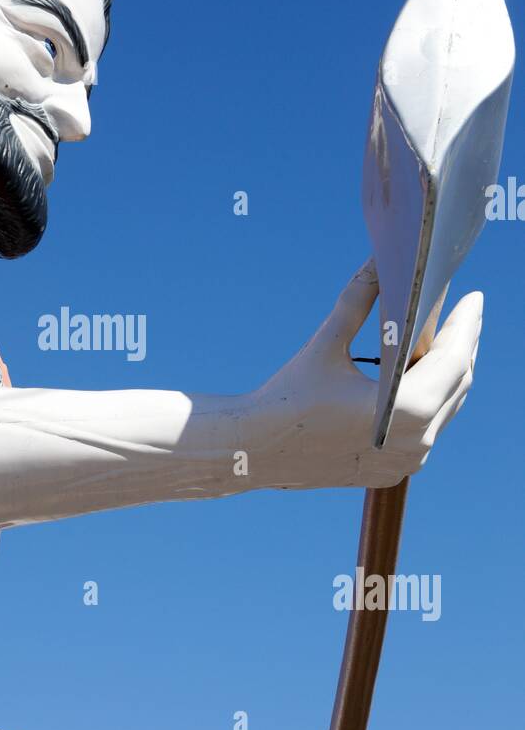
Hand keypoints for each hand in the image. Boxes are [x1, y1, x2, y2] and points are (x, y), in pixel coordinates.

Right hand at [245, 261, 481, 489]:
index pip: (455, 359)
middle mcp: (415, 441)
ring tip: (440, 340)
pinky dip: (427, 401)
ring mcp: (406, 461)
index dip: (467, 325)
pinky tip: (417, 378)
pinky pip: (424, 430)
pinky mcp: (392, 471)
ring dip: (446, 374)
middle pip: (457, 383)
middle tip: (461, 313)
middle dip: (461, 345)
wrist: (255, 451)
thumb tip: (379, 259)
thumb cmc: (287, 397)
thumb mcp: (327, 343)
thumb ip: (359, 298)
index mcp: (406, 410)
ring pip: (444, 409)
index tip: (473, 298)